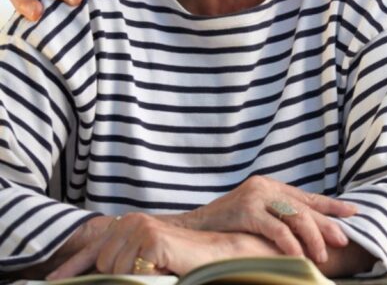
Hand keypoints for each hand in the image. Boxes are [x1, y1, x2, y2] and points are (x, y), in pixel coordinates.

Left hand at [48, 213, 277, 278]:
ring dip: (138, 279)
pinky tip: (166, 268)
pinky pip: (132, 273)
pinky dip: (150, 277)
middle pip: (103, 266)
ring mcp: (140, 228)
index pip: (93, 249)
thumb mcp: (144, 261)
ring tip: (162, 270)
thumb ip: (121, 262)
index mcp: (127, 224)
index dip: (73, 267)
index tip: (54, 281)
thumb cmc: (183, 261)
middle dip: (122, 277)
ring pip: (116, 272)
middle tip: (153, 271)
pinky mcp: (151, 239)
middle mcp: (130, 221)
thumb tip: (96, 272)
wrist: (218, 254)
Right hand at [173, 175, 356, 263]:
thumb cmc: (226, 225)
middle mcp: (267, 187)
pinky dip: (289, 243)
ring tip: (322, 256)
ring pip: (295, 216)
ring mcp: (257, 197)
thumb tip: (308, 231)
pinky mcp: (246, 210)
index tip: (354, 212)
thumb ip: (278, 216)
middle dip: (327, 225)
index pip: (308, 197)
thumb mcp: (255, 215)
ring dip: (312, 238)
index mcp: (272, 187)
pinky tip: (298, 255)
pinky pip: (275, 228)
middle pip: (305, 207)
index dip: (332, 205)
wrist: (192, 227)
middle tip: (343, 240)